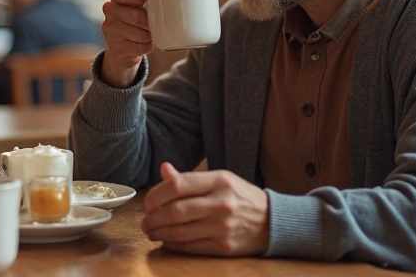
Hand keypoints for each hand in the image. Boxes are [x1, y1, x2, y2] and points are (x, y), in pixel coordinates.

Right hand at [100, 0, 151, 86]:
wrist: (123, 46)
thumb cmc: (134, 19)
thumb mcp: (136, 3)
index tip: (147, 0)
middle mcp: (109, 12)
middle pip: (134, 15)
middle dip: (148, 21)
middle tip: (155, 24)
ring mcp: (110, 30)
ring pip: (137, 33)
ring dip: (148, 35)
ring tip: (151, 34)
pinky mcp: (114, 48)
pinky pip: (137, 47)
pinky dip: (146, 46)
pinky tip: (147, 44)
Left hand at [140, 162, 269, 255]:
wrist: (271, 221)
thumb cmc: (240, 197)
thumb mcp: (220, 180)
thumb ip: (190, 178)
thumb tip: (164, 169)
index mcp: (219, 180)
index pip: (178, 185)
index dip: (156, 195)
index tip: (147, 202)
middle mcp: (221, 203)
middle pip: (176, 210)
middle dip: (153, 217)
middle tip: (144, 220)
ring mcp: (223, 227)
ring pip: (180, 231)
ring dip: (159, 232)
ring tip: (151, 230)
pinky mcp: (224, 246)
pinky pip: (190, 246)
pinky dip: (172, 244)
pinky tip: (165, 240)